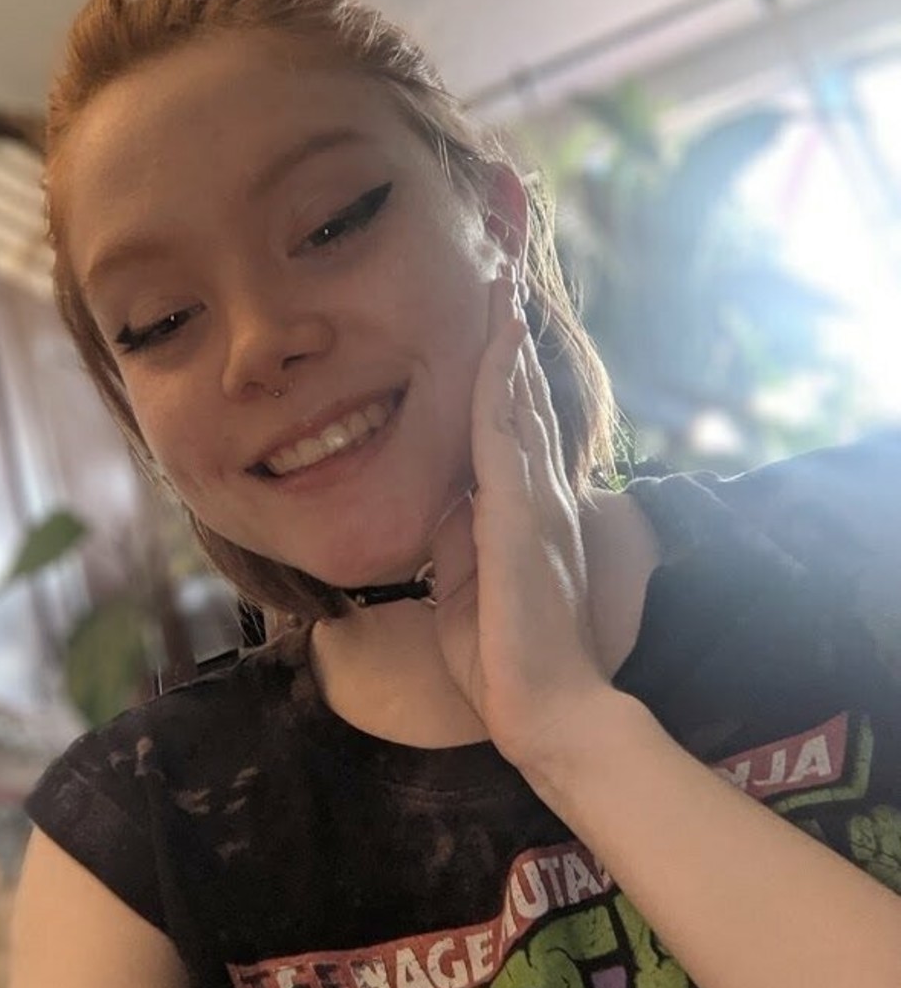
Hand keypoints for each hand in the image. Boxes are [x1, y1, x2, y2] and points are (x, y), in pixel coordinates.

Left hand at [429, 272, 612, 772]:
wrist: (544, 710)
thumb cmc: (503, 658)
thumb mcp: (462, 586)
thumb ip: (455, 538)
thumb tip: (442, 499)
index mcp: (523, 513)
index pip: (514, 428)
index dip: (505, 374)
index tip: (495, 324)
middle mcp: (538, 494)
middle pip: (522, 400)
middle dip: (510, 339)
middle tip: (506, 276)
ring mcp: (533, 500)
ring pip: (517, 402)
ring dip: (508, 341)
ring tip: (505, 283)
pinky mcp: (520, 514)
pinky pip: (504, 432)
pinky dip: (500, 381)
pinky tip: (498, 339)